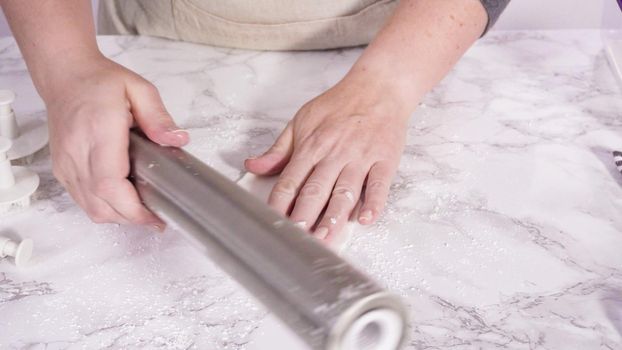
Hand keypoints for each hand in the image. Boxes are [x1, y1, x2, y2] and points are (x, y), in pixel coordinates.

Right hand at [42, 54, 188, 225]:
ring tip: (143, 212)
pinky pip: (82, 200)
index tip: (155, 215)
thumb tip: (177, 139)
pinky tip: (122, 201)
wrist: (65, 76)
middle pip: (101, 204)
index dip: (133, 208)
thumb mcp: (139, 89)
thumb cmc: (100, 82)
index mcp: (98, 132)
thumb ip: (159, 117)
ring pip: (90, 208)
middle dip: (131, 218)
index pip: (109, 184)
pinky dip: (103, 208)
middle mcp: (77, 152)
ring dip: (118, 217)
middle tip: (156, 218)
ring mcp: (66, 163)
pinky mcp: (62, 169)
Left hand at [245, 75, 409, 239]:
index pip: (290, 181)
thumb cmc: (340, 104)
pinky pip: (380, 184)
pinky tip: (366, 219)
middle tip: (297, 241)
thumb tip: (252, 166)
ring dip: (335, 217)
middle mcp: (334, 153)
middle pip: (315, 190)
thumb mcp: (302, 120)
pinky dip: (374, 202)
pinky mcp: (385, 158)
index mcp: (311, 145)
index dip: (280, 205)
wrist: (379, 86)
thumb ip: (278, 149)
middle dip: (305, 217)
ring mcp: (361, 156)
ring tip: (325, 239)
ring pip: (346, 191)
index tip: (273, 224)